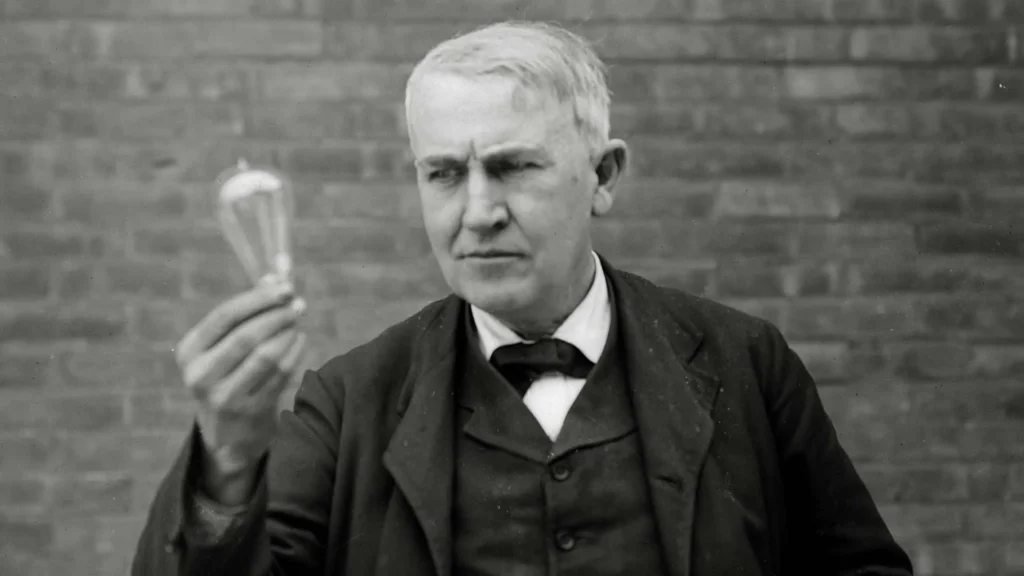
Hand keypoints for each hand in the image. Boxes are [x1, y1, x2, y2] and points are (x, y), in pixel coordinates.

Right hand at [174, 278, 307, 503]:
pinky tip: (301, 340)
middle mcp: (200, 375)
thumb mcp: (225, 345)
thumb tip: (277, 273)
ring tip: (298, 320)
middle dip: (278, 315)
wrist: (228, 434)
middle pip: (247, 335)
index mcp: (190, 351)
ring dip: (289, 333)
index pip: (224, 316)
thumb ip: (248, 309)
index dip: (257, 298)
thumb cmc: (229, 373)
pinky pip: (281, 375)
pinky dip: (295, 353)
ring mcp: (224, 397)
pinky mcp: (249, 412)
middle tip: (299, 304)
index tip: (285, 287)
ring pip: (266, 356)